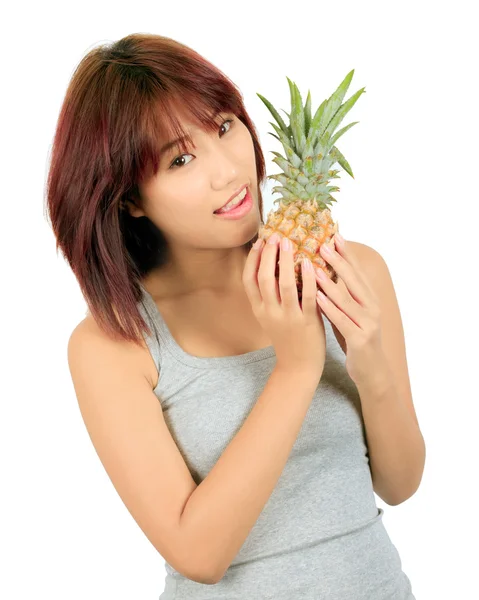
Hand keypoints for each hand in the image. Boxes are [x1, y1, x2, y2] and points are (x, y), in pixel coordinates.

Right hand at [243, 233, 325, 379]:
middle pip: (263, 278)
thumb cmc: (288, 337)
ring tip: (290, 242)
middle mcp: (269, 312)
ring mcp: (287, 317)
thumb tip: (275, 265)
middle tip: (276, 236)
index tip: (260, 241)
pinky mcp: (306, 321)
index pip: (248, 280)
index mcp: (259, 309)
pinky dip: (308, 278)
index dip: (252, 259)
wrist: (298, 366)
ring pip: (283, 284)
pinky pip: (307, 296)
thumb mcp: (271, 317)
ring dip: (286, 261)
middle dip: (268, 254)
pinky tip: (310, 263)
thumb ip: (271, 295)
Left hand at [314, 235, 383, 385]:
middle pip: (353, 280)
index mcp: (369, 299)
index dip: (346, 253)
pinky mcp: (360, 338)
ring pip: (346, 298)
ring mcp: (367, 322)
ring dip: (330, 281)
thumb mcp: (351, 313)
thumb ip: (342, 295)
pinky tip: (316, 296)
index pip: (356, 271)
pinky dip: (329, 307)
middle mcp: (371, 307)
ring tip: (314, 267)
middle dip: (338, 261)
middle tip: (322, 244)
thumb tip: (323, 273)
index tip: (334, 235)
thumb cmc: (357, 338)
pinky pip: (342, 319)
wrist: (372, 371)